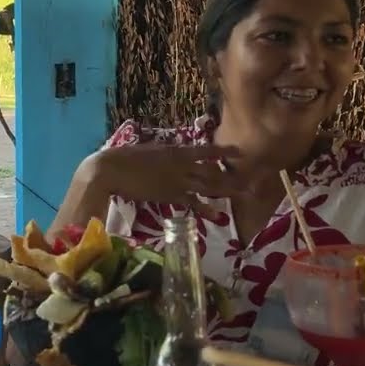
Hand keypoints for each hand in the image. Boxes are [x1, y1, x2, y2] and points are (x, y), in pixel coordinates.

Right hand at [90, 143, 241, 213]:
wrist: (112, 169)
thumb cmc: (124, 157)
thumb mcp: (150, 151)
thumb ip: (165, 154)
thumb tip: (172, 156)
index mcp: (177, 150)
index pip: (206, 150)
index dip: (224, 152)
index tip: (239, 153)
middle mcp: (182, 164)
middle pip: (214, 171)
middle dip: (233, 176)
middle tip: (252, 181)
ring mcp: (178, 180)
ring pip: (209, 185)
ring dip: (228, 191)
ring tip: (245, 195)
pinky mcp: (170, 195)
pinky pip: (193, 203)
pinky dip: (206, 209)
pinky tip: (219, 215)